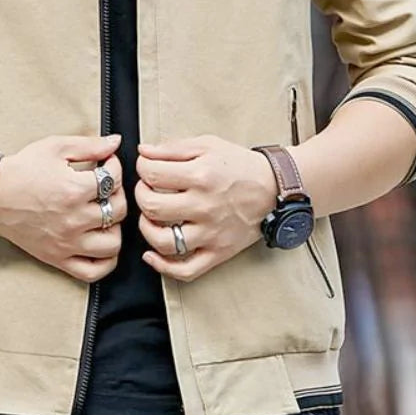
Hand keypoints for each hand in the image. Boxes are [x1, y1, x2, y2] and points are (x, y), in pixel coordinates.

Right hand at [0, 133, 126, 281]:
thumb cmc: (21, 170)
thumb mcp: (55, 148)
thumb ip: (90, 145)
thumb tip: (116, 142)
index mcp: (74, 190)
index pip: (115, 180)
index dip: (116, 167)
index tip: (107, 164)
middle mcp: (74, 219)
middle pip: (119, 210)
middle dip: (118, 193)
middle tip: (106, 187)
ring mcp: (67, 243)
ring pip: (113, 244)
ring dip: (115, 228)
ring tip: (104, 215)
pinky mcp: (58, 258)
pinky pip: (93, 271)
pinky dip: (105, 261)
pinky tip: (101, 243)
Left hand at [135, 134, 277, 281]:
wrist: (275, 188)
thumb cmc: (240, 166)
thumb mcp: (208, 145)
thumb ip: (172, 148)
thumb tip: (142, 152)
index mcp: (201, 175)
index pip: (152, 174)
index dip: (141, 168)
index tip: (146, 167)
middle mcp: (204, 206)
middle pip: (152, 207)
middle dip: (140, 195)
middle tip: (147, 189)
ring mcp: (211, 233)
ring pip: (163, 241)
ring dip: (146, 229)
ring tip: (149, 218)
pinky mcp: (218, 252)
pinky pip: (186, 270)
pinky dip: (163, 266)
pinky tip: (151, 255)